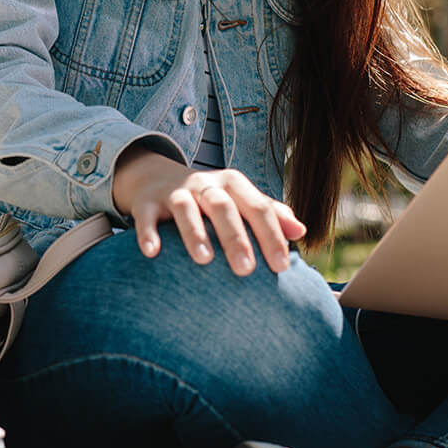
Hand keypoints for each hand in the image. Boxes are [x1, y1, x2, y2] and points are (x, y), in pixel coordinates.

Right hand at [112, 144, 306, 274]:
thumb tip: (301, 231)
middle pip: (224, 207)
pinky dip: (148, 233)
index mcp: (234, 185)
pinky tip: (153, 253)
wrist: (158, 177)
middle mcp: (206, 184)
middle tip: (246, 270)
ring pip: (186, 208)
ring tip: (204, 260)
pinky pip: (146, 216)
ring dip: (195, 232)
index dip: (271, 236)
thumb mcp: (240, 200)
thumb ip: (270, 214)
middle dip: (236, 238)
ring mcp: (176, 192)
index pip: (258, 208)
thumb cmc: (210, 198)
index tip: (281, 267)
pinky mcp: (147, 202)